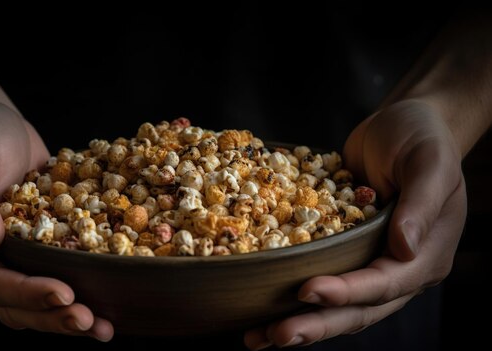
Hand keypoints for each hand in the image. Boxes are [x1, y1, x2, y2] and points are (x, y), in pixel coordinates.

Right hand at [0, 100, 113, 340]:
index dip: (24, 292)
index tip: (63, 294)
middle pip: (9, 304)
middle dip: (49, 316)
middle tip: (89, 321)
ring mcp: (3, 261)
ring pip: (30, 303)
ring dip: (64, 317)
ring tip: (102, 327)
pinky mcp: (30, 253)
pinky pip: (50, 280)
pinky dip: (75, 294)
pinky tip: (105, 306)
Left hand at [245, 99, 465, 348]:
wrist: (400, 125)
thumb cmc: (422, 138)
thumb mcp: (430, 162)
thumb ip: (420, 204)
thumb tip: (405, 248)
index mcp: (424, 255)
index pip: (385, 284)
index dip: (347, 292)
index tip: (307, 291)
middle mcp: (397, 268)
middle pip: (357, 309)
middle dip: (316, 324)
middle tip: (276, 334)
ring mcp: (367, 262)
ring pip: (334, 304)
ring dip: (299, 321)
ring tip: (258, 337)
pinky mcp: (342, 250)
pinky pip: (318, 275)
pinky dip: (290, 292)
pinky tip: (257, 304)